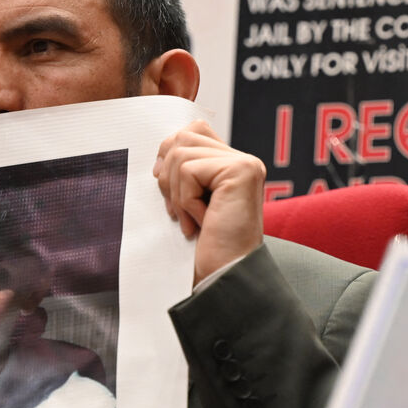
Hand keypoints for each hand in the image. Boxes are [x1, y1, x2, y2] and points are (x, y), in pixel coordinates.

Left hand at [154, 120, 265, 284]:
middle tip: (178, 210)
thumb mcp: (188, 200)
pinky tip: (201, 222)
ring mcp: (246, 164)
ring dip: (176, 192)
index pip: (193, 131)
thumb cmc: (207, 246)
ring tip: (191, 219)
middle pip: (184, 137)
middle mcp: (244, 161)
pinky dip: (185, 201)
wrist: (226, 276)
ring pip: (182, 153)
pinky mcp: (241, 171)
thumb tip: (161, 151)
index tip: (169, 192)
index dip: (170, 155)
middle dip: (168, 176)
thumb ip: (182, 171)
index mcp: (233, 165)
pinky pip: (189, 170)